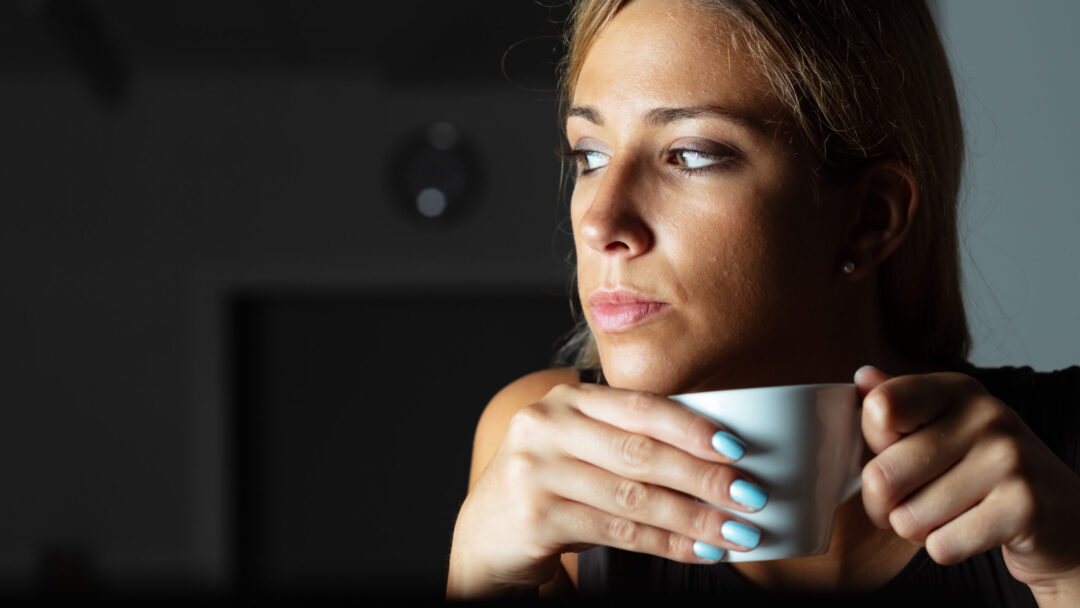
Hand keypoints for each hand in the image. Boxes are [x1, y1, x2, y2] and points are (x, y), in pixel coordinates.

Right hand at [446, 382, 766, 597]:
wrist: (484, 536)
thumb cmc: (551, 489)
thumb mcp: (581, 451)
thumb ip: (630, 442)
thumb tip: (719, 460)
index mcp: (565, 401)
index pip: (639, 406)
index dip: (692, 427)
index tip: (738, 448)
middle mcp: (545, 426)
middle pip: (640, 452)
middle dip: (704, 476)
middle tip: (751, 496)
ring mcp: (535, 470)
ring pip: (633, 496)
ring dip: (693, 518)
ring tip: (735, 533)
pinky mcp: (535, 516)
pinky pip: (617, 532)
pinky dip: (665, 544)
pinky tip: (697, 551)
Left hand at [856, 366, 1079, 600]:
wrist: (1063, 518)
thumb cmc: (983, 472)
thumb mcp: (943, 427)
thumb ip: (898, 403)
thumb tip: (862, 378)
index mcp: (956, 390)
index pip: (879, 409)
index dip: (875, 447)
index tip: (898, 453)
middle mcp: (986, 415)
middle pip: (881, 477)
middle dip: (884, 506)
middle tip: (910, 503)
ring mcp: (1009, 459)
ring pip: (908, 518)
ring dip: (918, 530)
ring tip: (948, 516)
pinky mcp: (1024, 507)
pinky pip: (942, 545)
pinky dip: (946, 548)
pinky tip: (970, 533)